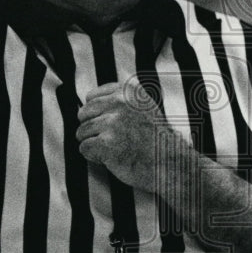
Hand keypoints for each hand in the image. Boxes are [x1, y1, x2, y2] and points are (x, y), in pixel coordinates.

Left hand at [76, 77, 193, 193]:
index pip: (91, 97)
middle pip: (83, 113)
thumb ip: (120, 101)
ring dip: (94, 144)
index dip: (97, 114)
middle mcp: (120, 102)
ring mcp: (113, 122)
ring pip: (81, 132)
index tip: (110, 125)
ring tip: (115, 148)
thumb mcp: (144, 106)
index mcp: (128, 90)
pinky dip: (94, 157)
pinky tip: (112, 158)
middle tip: (111, 139)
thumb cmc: (157, 139)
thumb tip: (88, 104)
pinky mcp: (106, 143)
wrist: (170, 162)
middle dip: (92, 129)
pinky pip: (84, 148)